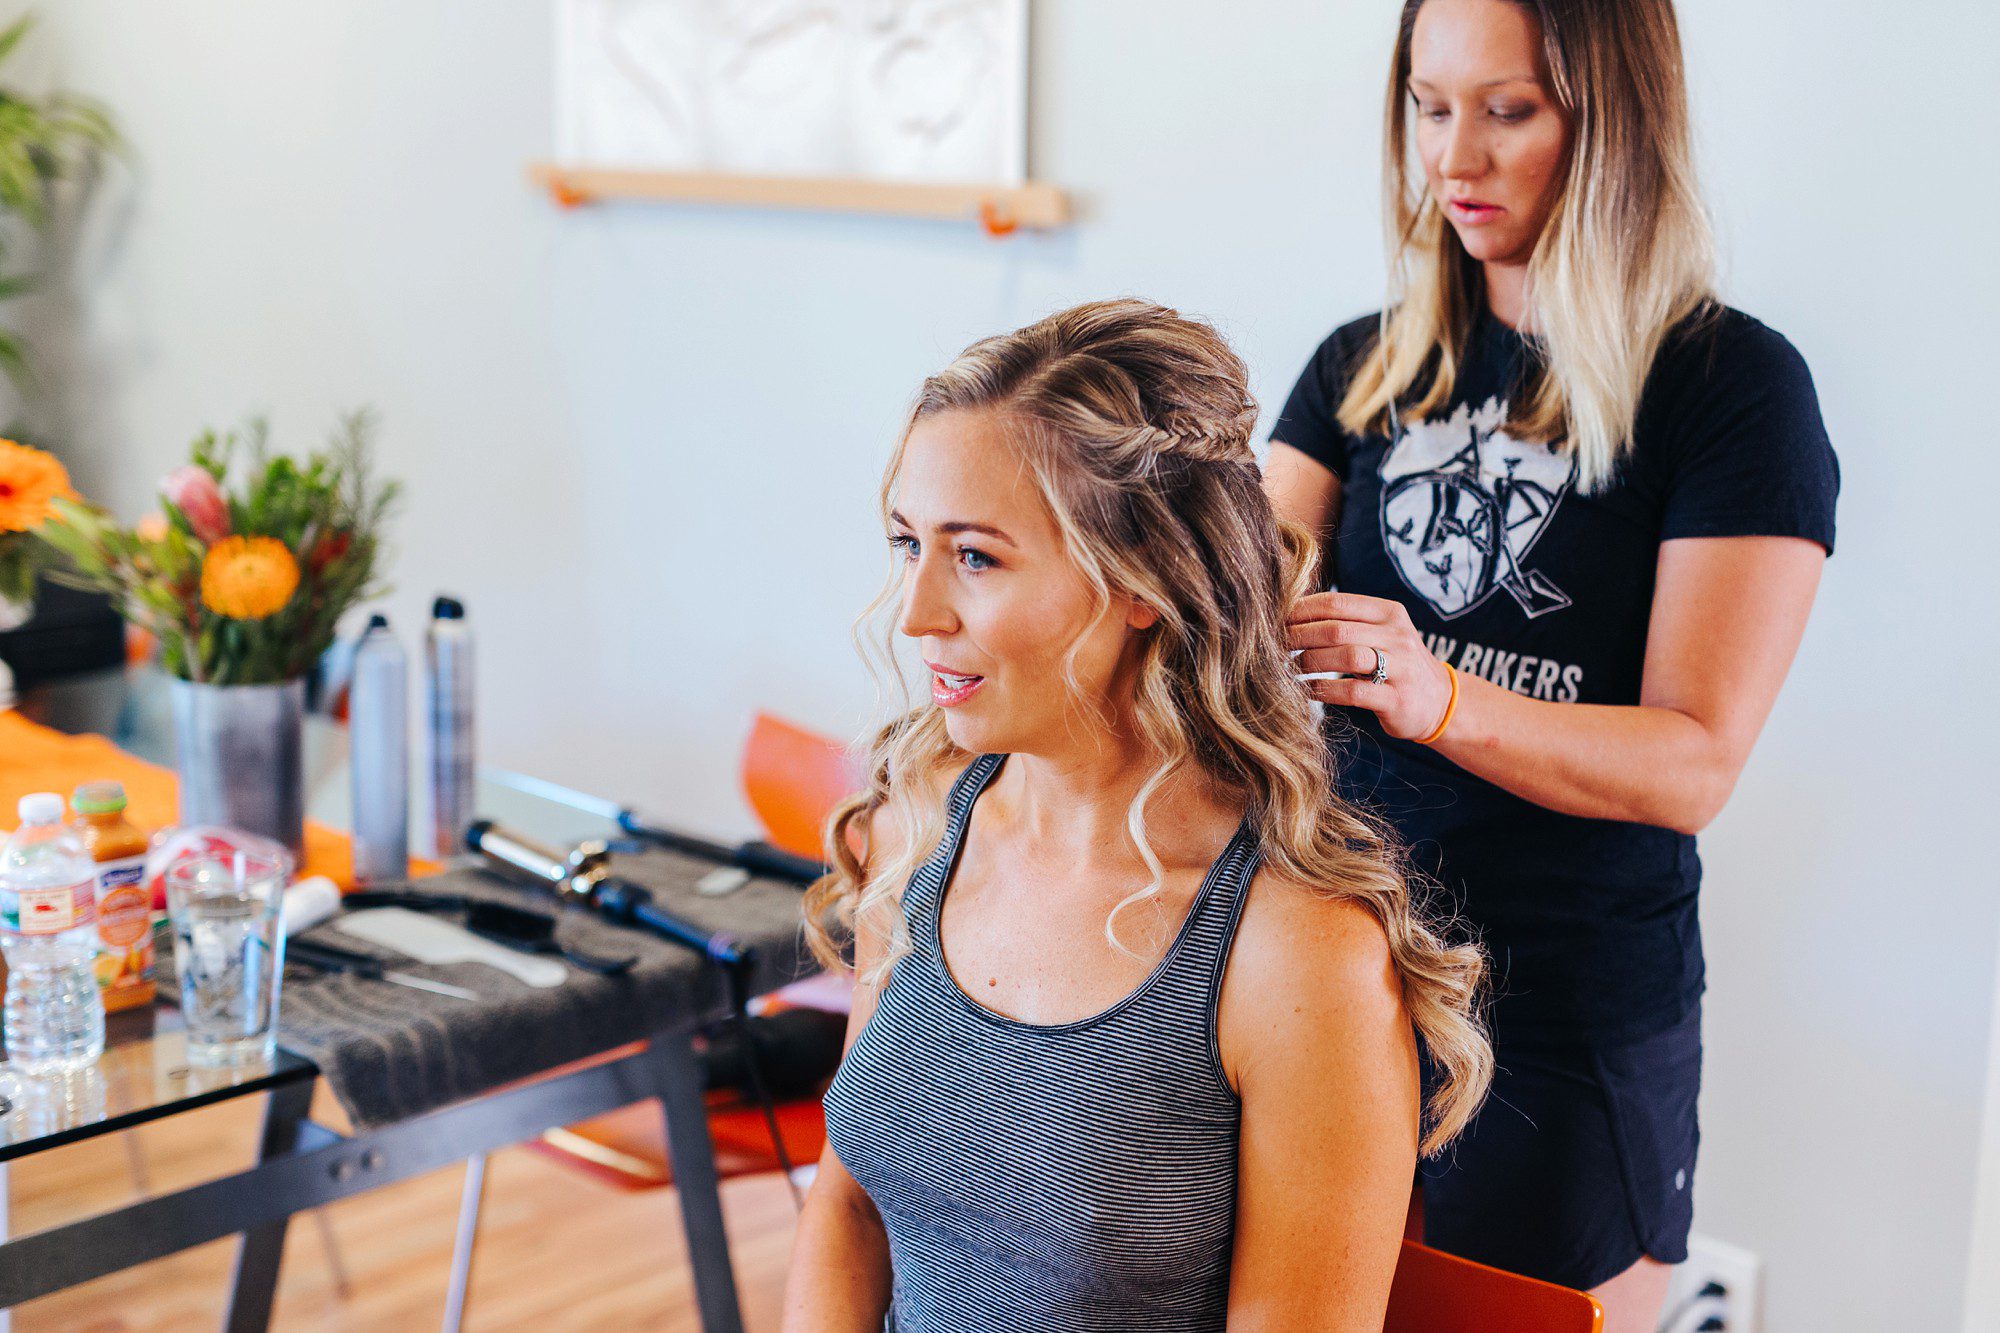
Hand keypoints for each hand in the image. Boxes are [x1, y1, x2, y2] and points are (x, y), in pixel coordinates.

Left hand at [1287, 591, 1452, 740]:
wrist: (1439, 702)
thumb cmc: (1396, 663)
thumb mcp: (1381, 633)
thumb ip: (1346, 621)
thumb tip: (1291, 614)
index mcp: (1389, 613)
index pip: (1337, 602)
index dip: (1302, 611)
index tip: (1277, 621)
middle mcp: (1397, 635)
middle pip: (1337, 629)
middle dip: (1299, 636)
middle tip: (1275, 646)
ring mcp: (1401, 668)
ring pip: (1345, 656)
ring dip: (1310, 662)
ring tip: (1291, 668)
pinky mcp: (1396, 699)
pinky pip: (1352, 691)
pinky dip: (1323, 690)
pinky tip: (1307, 690)